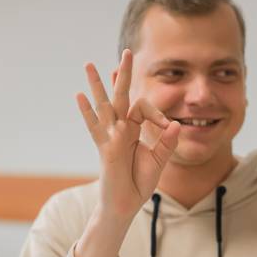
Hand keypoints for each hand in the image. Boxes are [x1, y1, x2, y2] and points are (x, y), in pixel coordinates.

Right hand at [77, 49, 180, 219]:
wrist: (125, 205)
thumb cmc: (139, 184)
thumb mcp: (158, 161)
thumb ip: (166, 143)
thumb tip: (177, 125)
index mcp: (134, 130)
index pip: (143, 108)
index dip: (158, 114)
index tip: (169, 127)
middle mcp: (121, 130)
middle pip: (122, 96)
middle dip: (124, 75)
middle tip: (127, 52)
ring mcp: (110, 138)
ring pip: (104, 106)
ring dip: (97, 85)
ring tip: (89, 64)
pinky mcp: (104, 149)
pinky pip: (95, 128)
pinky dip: (87, 112)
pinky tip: (80, 96)